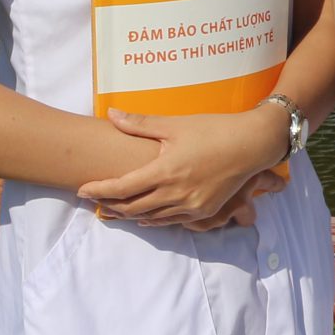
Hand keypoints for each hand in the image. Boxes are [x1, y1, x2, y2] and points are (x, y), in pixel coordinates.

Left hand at [80, 106, 288, 226]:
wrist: (253, 144)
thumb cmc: (214, 129)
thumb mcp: (176, 124)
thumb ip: (140, 123)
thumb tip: (111, 114)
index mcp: (165, 171)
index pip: (122, 187)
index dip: (99, 190)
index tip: (82, 190)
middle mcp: (175, 193)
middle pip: (132, 207)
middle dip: (110, 205)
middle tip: (95, 200)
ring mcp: (191, 205)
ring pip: (151, 217)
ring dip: (130, 214)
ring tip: (114, 209)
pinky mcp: (204, 210)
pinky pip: (171, 220)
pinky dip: (154, 219)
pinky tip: (145, 216)